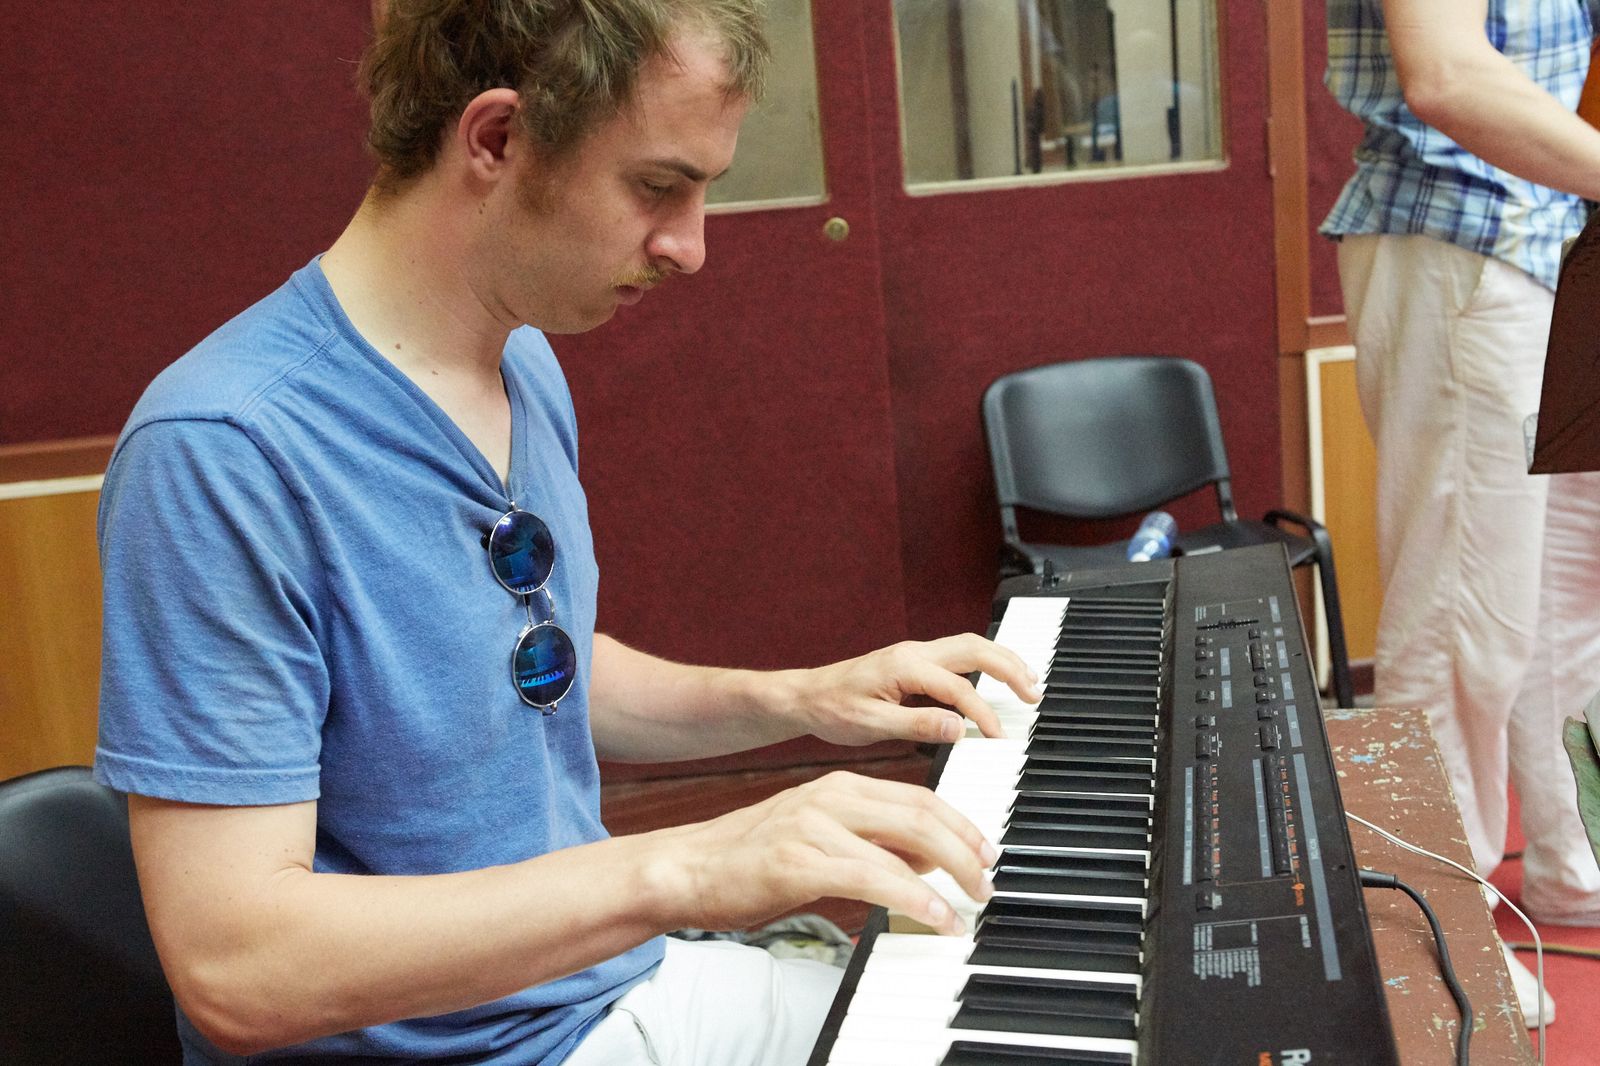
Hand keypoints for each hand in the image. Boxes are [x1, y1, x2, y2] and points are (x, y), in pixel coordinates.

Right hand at [644, 771, 995, 935]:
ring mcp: (814, 826)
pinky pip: (873, 879)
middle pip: (921, 814)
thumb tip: (926, 861)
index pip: (919, 797)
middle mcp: (831, 797)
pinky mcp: (800, 862)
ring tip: (970, 905)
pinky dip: (912, 898)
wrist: (686, 868)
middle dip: (965, 849)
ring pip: (902, 845)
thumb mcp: (819, 836)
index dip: (961, 825)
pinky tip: (934, 916)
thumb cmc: (751, 858)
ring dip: (948, 877)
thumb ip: (870, 841)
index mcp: (840, 786)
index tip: (986, 852)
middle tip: (988, 882)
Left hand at [781, 634, 1042, 744]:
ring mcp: (915, 654)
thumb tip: (959, 728)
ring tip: (1027, 682)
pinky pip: (958, 655)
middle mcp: (914, 653)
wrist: (807, 697)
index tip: (997, 737)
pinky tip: (997, 680)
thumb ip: (917, 725)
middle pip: (975, 648)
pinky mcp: (914, 662)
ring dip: (1002, 661)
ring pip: (970, 646)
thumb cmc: (833, 710)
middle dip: (1009, 668)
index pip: (957, 688)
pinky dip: (985, 664)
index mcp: (905, 666)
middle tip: (1033, 693)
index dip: (982, 713)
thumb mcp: (871, 726)